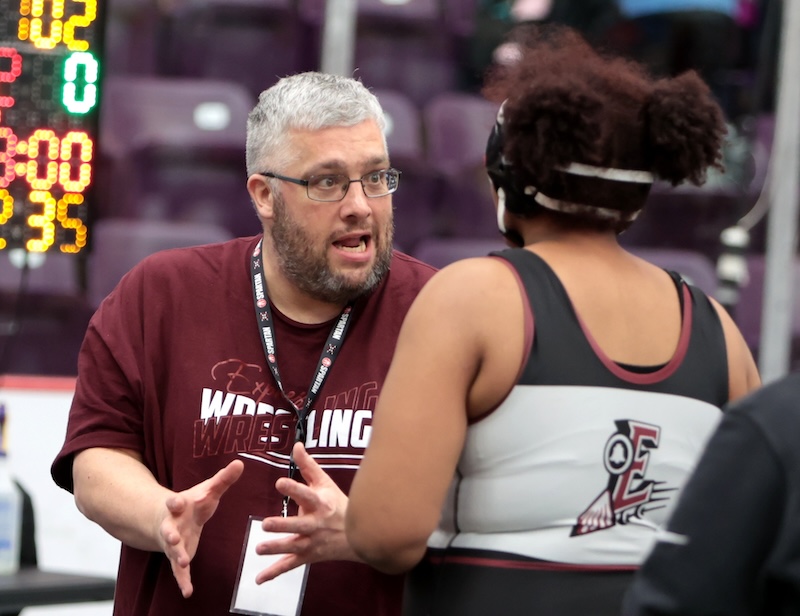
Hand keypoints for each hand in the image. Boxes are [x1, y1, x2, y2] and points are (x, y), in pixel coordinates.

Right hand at [159, 459, 244, 597]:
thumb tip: (240, 463)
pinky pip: (178, 571)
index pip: (175, 502)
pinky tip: (188, 592)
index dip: (178, 501)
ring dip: (177, 555)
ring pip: (172, 550)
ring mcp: (172, 542)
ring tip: (184, 562)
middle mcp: (171, 524)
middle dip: (170, 533)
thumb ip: (223, 479)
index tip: (183, 500)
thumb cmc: (191, 502)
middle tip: (174, 537)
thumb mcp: (206, 490)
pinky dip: (183, 581)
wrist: (168, 517)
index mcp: (177, 506)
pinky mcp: (177, 556)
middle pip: (168, 529)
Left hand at [255, 442, 355, 582]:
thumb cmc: (337, 504)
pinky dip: (274, 573)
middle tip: (266, 524)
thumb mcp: (325, 483)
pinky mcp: (308, 556)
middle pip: (298, 526)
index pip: (306, 494)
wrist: (359, 536)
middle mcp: (316, 524)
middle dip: (283, 525)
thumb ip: (307, 466)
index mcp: (320, 503)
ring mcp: (312, 542)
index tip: (279, 482)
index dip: (293, 488)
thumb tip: (295, 445)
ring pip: (293, 547)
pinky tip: (258, 578)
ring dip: (276, 549)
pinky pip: (290, 566)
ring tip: (259, 548)